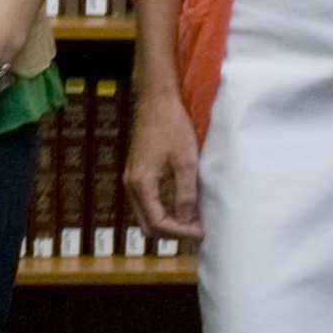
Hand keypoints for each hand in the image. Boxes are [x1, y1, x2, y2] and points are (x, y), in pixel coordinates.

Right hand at [124, 82, 202, 239]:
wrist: (156, 100)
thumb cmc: (172, 126)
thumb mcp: (185, 161)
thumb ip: (185, 193)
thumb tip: (188, 221)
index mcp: (141, 184)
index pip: (158, 222)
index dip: (181, 232)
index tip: (201, 232)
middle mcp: (131, 185)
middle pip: (148, 225)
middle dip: (173, 232)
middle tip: (197, 230)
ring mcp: (131, 179)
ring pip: (146, 215)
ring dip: (168, 222)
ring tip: (192, 220)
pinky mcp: (136, 173)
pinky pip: (146, 203)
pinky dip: (162, 210)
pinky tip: (181, 205)